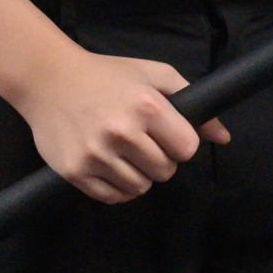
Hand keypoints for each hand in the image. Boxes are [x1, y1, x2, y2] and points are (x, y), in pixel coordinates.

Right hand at [12, 48, 232, 203]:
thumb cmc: (107, 75)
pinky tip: (111, 165)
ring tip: (126, 153)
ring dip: (139, 175)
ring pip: (140, 188)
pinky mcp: (75, 172)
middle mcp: (122, 132)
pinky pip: (112, 197)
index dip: (181, 144)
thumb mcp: (154, 75)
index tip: (168, 135)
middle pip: (165, 171)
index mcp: (146, 106)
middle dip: (160, 160)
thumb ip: (192, 102)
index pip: (187, 148)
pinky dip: (117, 187)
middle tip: (144, 143)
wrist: (49, 79)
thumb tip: (223, 137)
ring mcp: (95, 154)